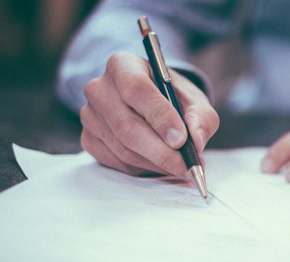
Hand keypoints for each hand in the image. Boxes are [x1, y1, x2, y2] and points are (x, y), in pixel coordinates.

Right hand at [80, 52, 218, 176]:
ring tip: (180, 166)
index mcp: (123, 65)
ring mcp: (90, 115)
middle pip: (127, 126)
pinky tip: (160, 164)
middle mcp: (99, 88)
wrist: (152, 105)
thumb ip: (201, 117)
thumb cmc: (172, 98)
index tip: (181, 139)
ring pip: (123, 149)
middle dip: (161, 151)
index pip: (136, 89)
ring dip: (156, 163)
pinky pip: (117, 161)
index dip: (159, 116)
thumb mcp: (194, 100)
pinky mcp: (89, 139)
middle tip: (186, 166)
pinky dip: (143, 168)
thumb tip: (196, 141)